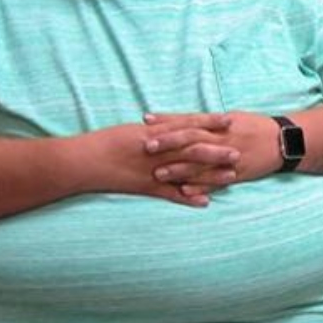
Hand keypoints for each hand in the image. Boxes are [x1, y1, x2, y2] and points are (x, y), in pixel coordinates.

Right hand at [82, 120, 240, 206]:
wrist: (83, 160)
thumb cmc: (104, 142)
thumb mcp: (131, 130)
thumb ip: (153, 129)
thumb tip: (168, 124)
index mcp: (155, 132)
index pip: (188, 125)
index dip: (210, 122)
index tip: (230, 120)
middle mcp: (158, 149)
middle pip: (194, 148)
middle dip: (218, 149)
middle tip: (239, 150)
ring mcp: (153, 169)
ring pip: (187, 171)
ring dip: (210, 174)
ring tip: (231, 176)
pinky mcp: (145, 187)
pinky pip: (170, 194)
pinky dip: (188, 198)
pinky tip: (204, 203)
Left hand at [143, 111, 282, 187]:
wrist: (284, 141)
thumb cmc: (255, 127)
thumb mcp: (232, 118)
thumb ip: (208, 122)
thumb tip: (184, 120)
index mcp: (220, 122)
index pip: (189, 119)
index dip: (168, 120)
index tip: (147, 120)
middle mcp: (223, 138)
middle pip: (191, 139)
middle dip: (168, 142)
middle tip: (146, 146)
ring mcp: (230, 157)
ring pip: (200, 163)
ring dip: (178, 168)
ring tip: (157, 173)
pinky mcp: (237, 173)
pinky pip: (216, 181)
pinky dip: (200, 187)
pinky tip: (183, 192)